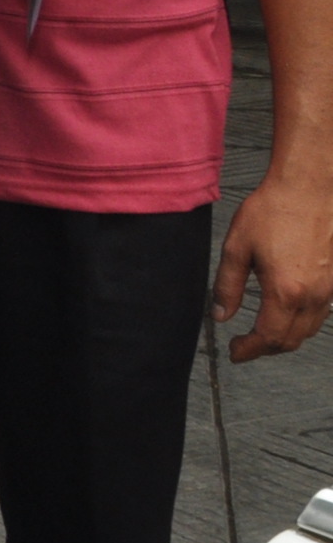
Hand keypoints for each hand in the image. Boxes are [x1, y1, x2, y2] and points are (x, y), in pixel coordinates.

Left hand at [216, 176, 332, 362]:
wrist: (310, 188)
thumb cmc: (272, 211)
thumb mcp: (237, 247)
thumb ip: (227, 286)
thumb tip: (220, 315)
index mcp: (286, 292)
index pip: (269, 338)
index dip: (249, 350)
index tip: (234, 353)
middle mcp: (313, 296)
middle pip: (291, 340)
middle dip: (265, 349)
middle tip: (243, 346)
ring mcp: (329, 290)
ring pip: (309, 330)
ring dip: (284, 338)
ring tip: (260, 333)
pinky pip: (321, 314)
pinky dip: (301, 323)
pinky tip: (285, 314)